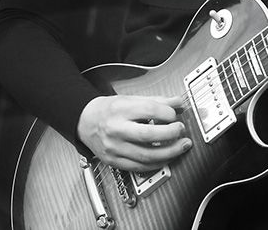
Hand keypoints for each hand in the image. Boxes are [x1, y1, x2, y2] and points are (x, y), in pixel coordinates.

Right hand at [76, 94, 191, 171]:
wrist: (85, 121)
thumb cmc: (108, 110)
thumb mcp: (131, 99)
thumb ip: (156, 101)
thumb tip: (178, 103)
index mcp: (120, 110)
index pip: (149, 110)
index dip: (167, 113)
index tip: (174, 114)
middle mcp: (116, 129)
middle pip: (148, 135)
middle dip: (171, 134)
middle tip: (181, 131)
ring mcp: (114, 148)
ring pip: (146, 156)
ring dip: (169, 153)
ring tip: (181, 146)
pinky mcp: (114, 161)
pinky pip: (140, 167)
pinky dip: (157, 164)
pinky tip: (166, 158)